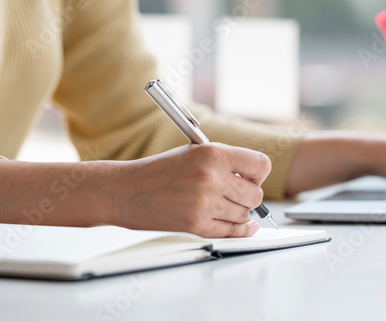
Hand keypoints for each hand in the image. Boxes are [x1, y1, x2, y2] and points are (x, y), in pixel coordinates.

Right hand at [112, 143, 270, 237]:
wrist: (124, 191)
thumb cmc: (159, 171)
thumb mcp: (195, 153)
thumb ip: (226, 162)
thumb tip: (256, 178)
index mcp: (213, 154)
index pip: (261, 165)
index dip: (259, 173)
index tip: (251, 178)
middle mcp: (212, 178)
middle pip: (256, 194)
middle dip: (249, 196)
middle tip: (236, 194)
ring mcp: (205, 203)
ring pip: (245, 214)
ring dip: (239, 213)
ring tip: (223, 205)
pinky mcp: (196, 225)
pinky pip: (233, 232)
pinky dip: (241, 230)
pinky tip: (243, 226)